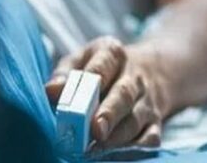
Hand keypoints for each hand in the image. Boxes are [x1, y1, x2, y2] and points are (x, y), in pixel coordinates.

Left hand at [46, 37, 168, 149]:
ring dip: (116, 137)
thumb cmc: (102, 67)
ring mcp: (147, 100)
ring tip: (95, 149)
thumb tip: (51, 91)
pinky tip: (115, 154)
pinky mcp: (155, 122)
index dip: (90, 83)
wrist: (151, 70)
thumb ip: (64, 75)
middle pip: (122, 95)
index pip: (102, 66)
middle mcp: (134, 76)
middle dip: (109, 114)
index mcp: (112, 54)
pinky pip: (149, 137)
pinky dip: (135, 148)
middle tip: (95, 130)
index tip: (78, 101)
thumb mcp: (80, 60)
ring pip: (135, 120)